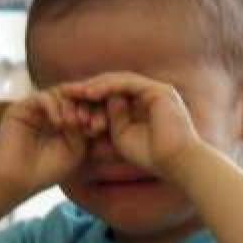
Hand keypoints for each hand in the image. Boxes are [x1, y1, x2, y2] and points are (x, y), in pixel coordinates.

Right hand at [0, 89, 86, 200]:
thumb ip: (84, 129)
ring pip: (59, 94)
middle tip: (91, 121)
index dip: (96, 111)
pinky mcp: (21, 108)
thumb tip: (94, 110)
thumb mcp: (75, 150)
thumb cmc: (46, 171)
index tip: (102, 126)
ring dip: (71, 107)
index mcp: (66, 120)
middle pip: (73, 96)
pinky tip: (59, 123)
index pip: (84, 106)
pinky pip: (42, 97)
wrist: (15, 181)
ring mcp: (36, 108)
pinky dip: (54, 107)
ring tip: (76, 123)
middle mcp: (51, 111)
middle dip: (86, 106)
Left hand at [59, 72, 201, 179]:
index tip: (69, 103)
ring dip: (95, 85)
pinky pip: (127, 83)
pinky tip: (90, 93)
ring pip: (119, 80)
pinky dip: (108, 87)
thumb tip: (97, 105)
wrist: (175, 162)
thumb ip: (111, 118)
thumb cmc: (151, 156)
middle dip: (90, 88)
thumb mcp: (121, 135)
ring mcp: (156, 89)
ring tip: (75, 92)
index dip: (91, 98)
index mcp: (144, 104)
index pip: (113, 94)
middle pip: (114, 84)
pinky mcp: (159, 90)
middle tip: (66, 92)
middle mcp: (151, 93)